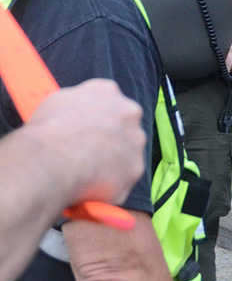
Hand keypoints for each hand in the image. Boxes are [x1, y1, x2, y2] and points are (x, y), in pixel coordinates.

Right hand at [33, 80, 145, 204]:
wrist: (50, 160)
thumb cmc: (46, 132)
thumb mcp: (56, 102)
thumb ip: (77, 102)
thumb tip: (75, 112)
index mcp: (107, 91)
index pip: (109, 102)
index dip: (98, 119)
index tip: (89, 130)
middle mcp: (129, 111)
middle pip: (125, 125)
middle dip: (111, 139)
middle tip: (90, 154)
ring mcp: (136, 139)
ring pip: (127, 153)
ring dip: (112, 163)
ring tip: (86, 174)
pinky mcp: (135, 167)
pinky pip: (123, 179)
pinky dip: (109, 186)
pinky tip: (90, 189)